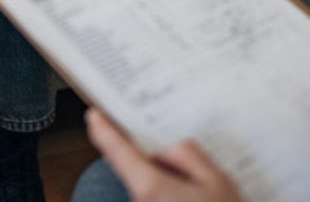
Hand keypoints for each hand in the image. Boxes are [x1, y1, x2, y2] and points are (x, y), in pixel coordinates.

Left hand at [85, 109, 243, 201]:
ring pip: (149, 192)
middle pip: (137, 173)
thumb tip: (166, 148)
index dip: (104, 130)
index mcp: (152, 188)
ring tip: (202, 194)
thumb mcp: (216, 180)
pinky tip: (196, 201)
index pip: (118, 152)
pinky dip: (169, 198)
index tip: (94, 116)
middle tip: (188, 168)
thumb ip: (186, 155)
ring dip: (168, 188)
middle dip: (156, 165)